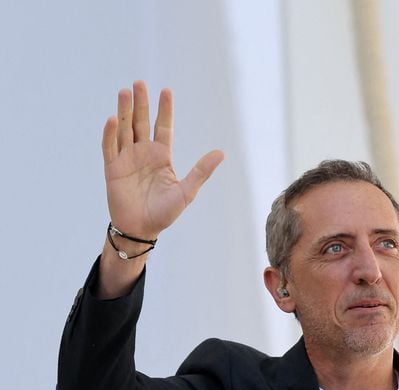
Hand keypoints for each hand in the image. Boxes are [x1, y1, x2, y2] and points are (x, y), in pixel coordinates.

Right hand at [102, 81, 223, 240]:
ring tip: (125, 92)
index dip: (164, 110)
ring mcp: (127, 159)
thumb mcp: (186, 191)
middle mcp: (143, 153)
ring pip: (124, 129)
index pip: (163, 127)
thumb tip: (221, 153)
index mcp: (161, 156)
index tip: (166, 90)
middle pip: (141, 122)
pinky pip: (110, 147)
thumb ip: (201, 172)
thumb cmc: (164, 213)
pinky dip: (110, 133)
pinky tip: (113, 119)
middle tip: (139, 83)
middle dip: (141, 103)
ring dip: (124, 111)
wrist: (141, 230)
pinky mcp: (112, 169)